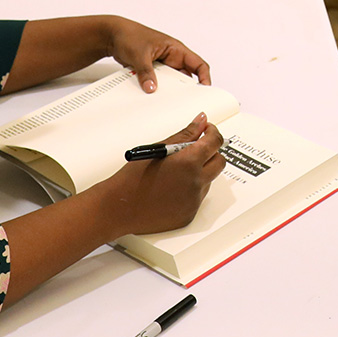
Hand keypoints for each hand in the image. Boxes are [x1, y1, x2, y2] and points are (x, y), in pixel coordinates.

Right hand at [99, 114, 227, 235]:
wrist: (119, 208)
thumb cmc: (133, 178)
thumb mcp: (159, 149)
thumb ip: (185, 135)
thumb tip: (200, 121)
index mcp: (189, 162)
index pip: (215, 142)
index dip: (212, 133)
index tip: (206, 130)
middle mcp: (196, 182)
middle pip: (219, 162)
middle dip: (211, 152)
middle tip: (195, 149)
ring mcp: (193, 201)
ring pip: (209, 180)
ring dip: (200, 172)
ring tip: (175, 172)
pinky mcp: (189, 215)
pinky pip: (198, 198)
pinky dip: (191, 190)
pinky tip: (172, 188)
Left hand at [105, 16, 211, 92]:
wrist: (113, 35)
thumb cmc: (130, 35)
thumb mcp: (140, 55)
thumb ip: (146, 72)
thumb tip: (151, 88)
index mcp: (176, 49)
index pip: (198, 64)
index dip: (204, 77)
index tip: (204, 91)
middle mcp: (172, 57)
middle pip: (186, 76)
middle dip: (187, 89)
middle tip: (186, 102)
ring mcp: (162, 64)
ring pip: (172, 81)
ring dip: (169, 90)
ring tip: (168, 101)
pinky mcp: (152, 70)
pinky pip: (159, 82)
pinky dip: (157, 89)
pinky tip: (153, 96)